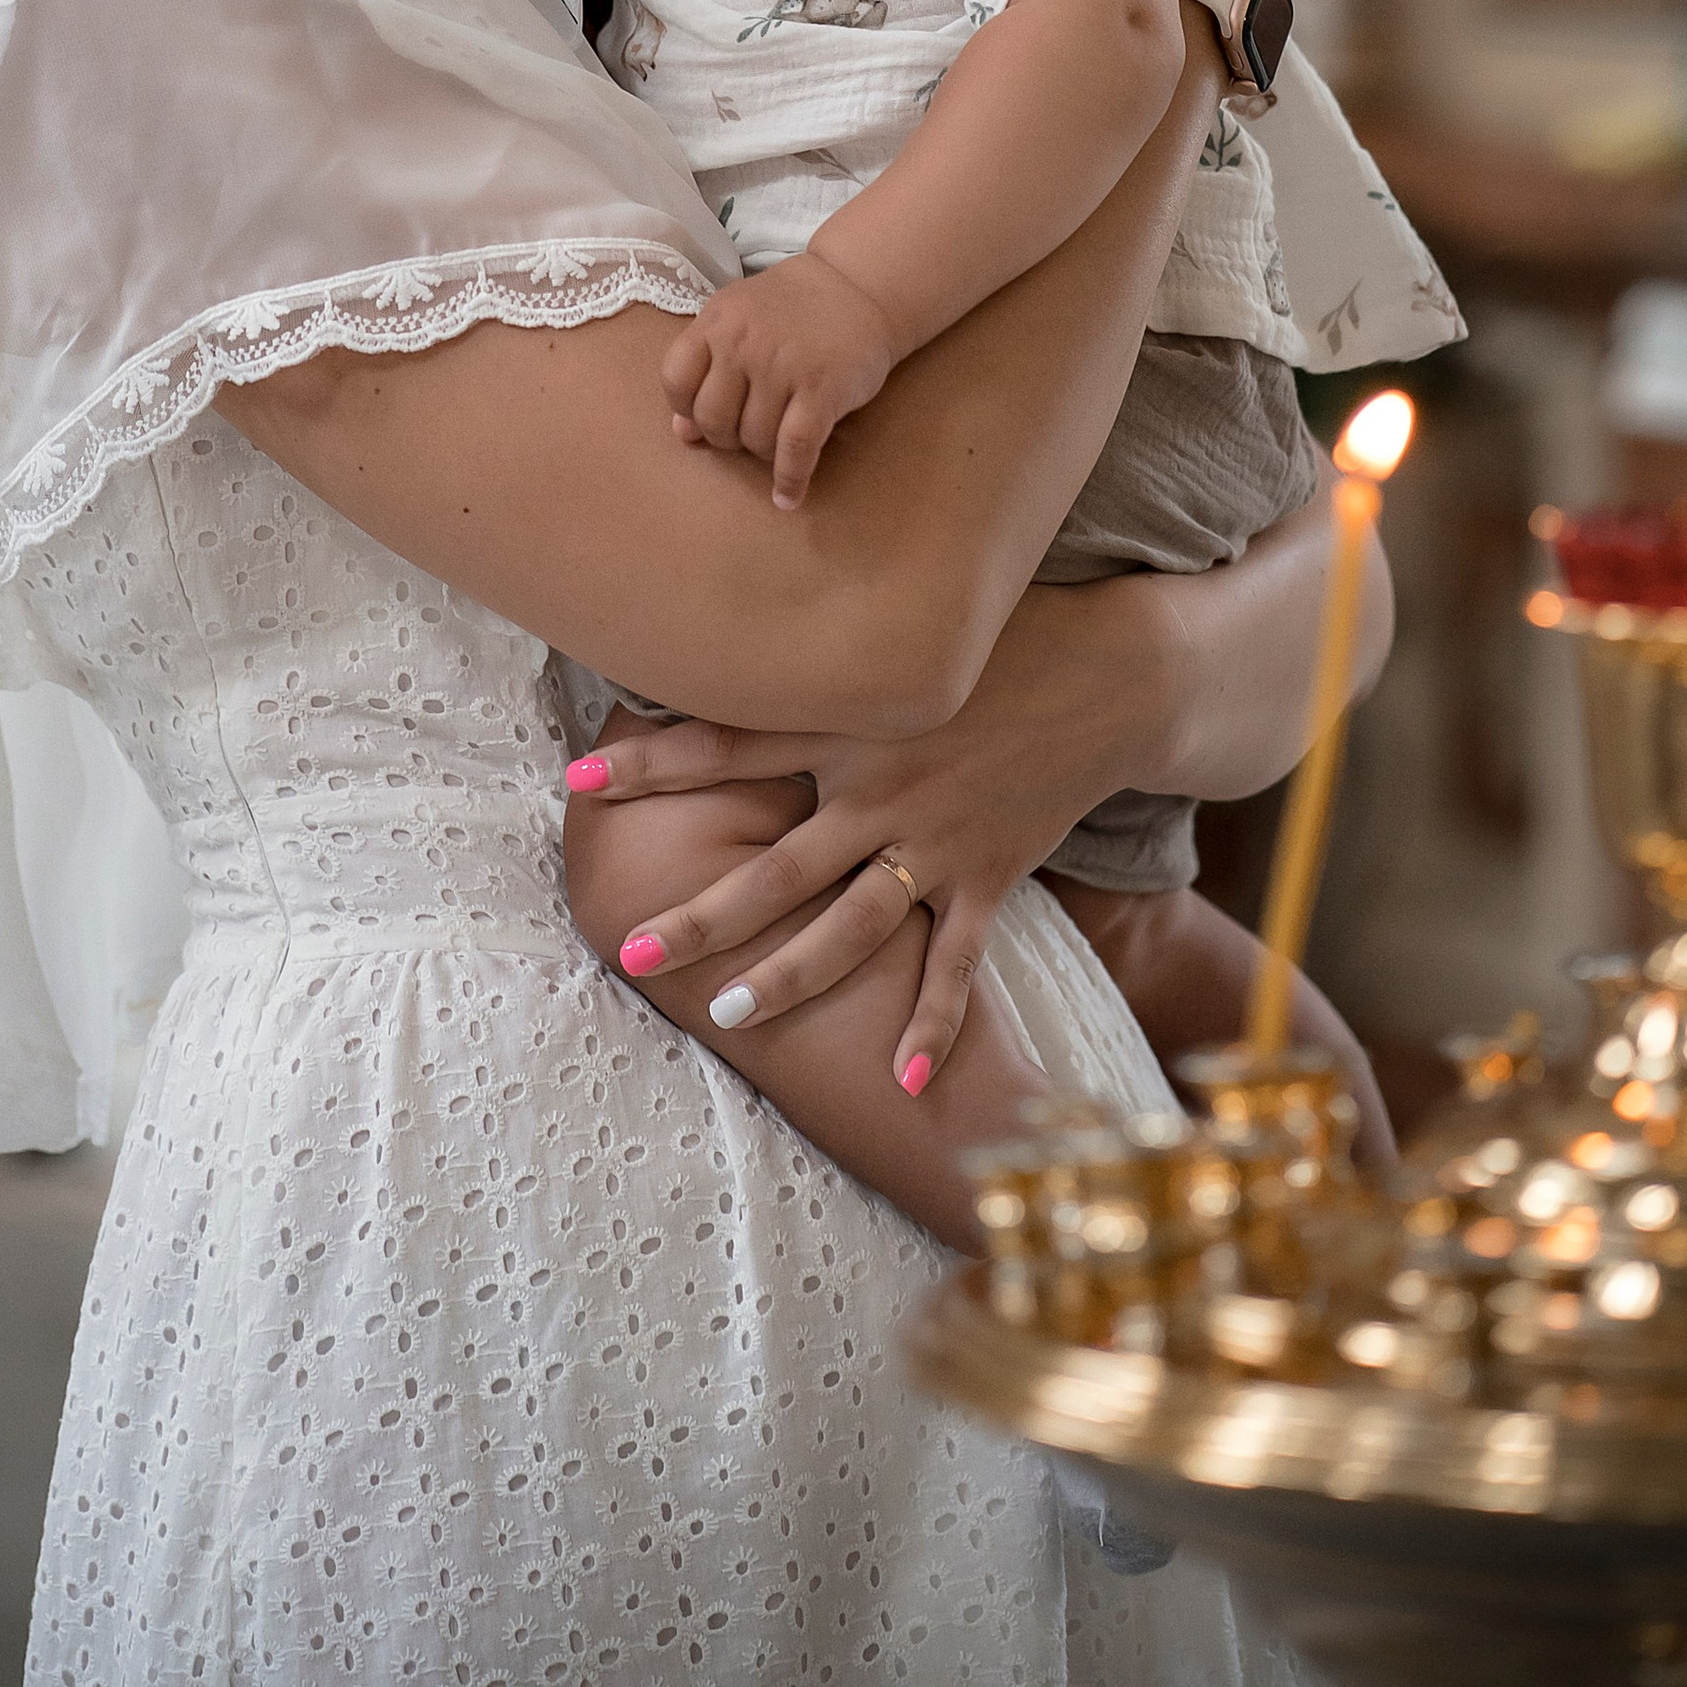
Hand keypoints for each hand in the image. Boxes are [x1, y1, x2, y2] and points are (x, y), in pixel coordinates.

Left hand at [581, 576, 1163, 1077]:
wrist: (1112, 672)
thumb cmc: (997, 637)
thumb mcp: (899, 631)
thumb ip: (822, 643)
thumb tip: (736, 604)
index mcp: (848, 722)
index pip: (728, 742)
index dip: (651, 759)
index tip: (575, 778)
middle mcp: (881, 788)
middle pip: (778, 867)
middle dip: (704, 915)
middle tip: (634, 955)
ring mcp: (936, 840)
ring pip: (850, 925)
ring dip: (791, 976)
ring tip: (730, 1016)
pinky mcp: (990, 875)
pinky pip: (954, 963)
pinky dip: (933, 1023)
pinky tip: (903, 1081)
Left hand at [660, 248, 895, 508]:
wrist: (858, 285)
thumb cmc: (791, 309)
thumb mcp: (738, 322)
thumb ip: (706, 368)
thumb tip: (682, 433)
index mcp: (717, 322)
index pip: (675, 380)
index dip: (687, 407)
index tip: (707, 412)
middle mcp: (744, 343)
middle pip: (713, 420)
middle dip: (726, 437)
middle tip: (747, 430)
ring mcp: (783, 366)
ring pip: (754, 439)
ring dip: (763, 453)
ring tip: (777, 441)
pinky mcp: (822, 389)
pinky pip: (795, 449)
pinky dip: (790, 479)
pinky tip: (788, 496)